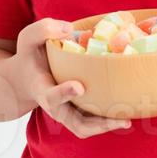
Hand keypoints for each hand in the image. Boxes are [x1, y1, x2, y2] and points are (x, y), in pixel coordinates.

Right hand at [12, 19, 131, 137]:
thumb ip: (44, 30)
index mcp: (42, 89)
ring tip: (128, 119)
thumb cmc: (31, 56)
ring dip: (107, 126)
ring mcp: (69, 111)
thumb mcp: (28, 38)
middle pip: (76, 124)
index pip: (51, 96)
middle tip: (120, 118)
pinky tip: (129, 109)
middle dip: (98, 125)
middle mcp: (57, 106)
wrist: (27, 77)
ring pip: (87, 127)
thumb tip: (69, 30)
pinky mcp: (79, 110)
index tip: (79, 86)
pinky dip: (109, 118)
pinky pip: (94, 120)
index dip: (64, 93)